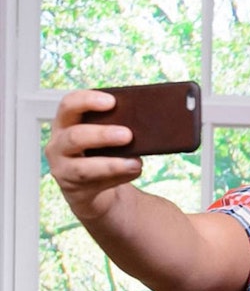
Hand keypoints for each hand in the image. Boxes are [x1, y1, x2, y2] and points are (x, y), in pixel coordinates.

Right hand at [45, 89, 143, 219]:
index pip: (69, 105)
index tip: (112, 101)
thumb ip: (119, 128)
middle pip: (75, 136)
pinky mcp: (73, 189)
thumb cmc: (102, 155)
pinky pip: (94, 184)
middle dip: (102, 135)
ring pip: (83, 167)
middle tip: (128, 134)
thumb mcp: (108, 139)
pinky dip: (117, 177)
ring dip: (111, 164)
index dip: (87, 100)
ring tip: (136, 162)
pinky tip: (134, 171)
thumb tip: (149, 127)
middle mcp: (59, 144)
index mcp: (67, 123)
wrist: (95, 190)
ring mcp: (62, 168)